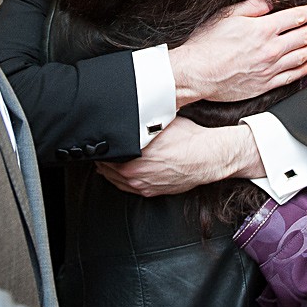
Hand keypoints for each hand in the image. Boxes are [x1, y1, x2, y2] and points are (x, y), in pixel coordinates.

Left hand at [94, 118, 261, 195]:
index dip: (100, 145)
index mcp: (133, 157)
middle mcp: (135, 175)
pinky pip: (128, 188)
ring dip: (111, 170)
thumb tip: (122, 115)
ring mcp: (143, 185)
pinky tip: (123, 171)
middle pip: (105, 168)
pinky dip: (122, 179)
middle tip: (102, 147)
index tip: (99, 139)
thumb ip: (137, 123)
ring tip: (110, 158)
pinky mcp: (151, 191)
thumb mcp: (158, 122)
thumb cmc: (187, 139)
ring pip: (115, 180)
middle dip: (104, 157)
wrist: (208, 157)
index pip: (104, 154)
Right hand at [169, 0, 306, 105]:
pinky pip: (291, 76)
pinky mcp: (264, 84)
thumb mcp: (227, 15)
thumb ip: (253, 6)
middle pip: (304, 36)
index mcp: (263, 29)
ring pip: (302, 56)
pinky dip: (304, 69)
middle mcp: (270, 49)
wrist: (196, 73)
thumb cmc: (206, 43)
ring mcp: (269, 68)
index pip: (297, 17)